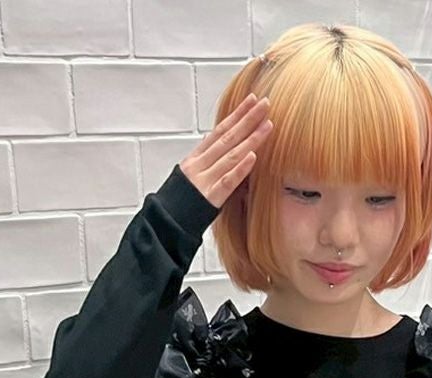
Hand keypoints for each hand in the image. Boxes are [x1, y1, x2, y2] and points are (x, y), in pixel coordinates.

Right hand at [179, 93, 272, 209]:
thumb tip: (222, 148)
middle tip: (265, 103)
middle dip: (247, 119)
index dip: (236, 114)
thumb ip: (207, 161)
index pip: (219, 130)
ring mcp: (205, 180)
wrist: (164, 222)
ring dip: (251, 139)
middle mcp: (200, 164)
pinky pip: (227, 181)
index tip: (251, 101)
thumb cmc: (179, 202)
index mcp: (196, 157)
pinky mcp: (210, 198)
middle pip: (227, 137)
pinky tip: (252, 157)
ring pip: (230, 155)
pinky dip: (240, 169)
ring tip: (267, 126)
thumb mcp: (190, 176)